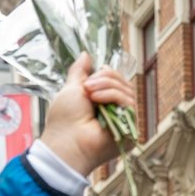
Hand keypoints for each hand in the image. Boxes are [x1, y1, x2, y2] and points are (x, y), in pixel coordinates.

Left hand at [40, 55, 137, 175]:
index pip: (115, 80)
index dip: (105, 74)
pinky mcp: (130, 128)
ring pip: (125, 90)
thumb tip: (86, 54)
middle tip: (87, 87)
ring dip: (106, 87)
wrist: (66, 141)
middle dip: (104, 78)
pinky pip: (128, 102)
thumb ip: (80, 72)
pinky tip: (97, 101)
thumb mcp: (71, 88)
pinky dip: (112, 96)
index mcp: (102, 101)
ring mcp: (123, 119)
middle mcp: (115, 110)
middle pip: (122, 82)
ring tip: (90, 95)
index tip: (87, 80)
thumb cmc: (64, 120)